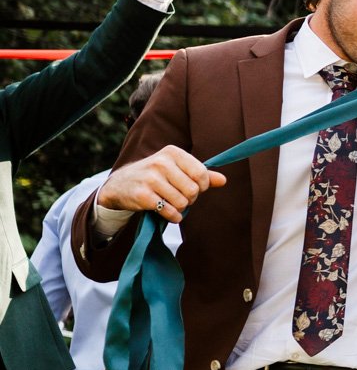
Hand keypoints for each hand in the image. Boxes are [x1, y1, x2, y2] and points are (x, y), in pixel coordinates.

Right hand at [98, 146, 225, 222]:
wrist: (120, 185)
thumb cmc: (155, 176)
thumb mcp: (176, 169)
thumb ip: (201, 174)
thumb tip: (223, 180)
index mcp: (173, 153)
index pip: (202, 174)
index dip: (202, 186)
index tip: (194, 188)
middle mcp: (161, 163)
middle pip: (193, 190)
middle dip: (190, 199)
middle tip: (180, 197)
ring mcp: (150, 179)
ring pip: (182, 202)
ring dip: (180, 208)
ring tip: (171, 203)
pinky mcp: (142, 195)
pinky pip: (170, 211)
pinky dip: (173, 216)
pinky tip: (168, 213)